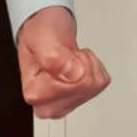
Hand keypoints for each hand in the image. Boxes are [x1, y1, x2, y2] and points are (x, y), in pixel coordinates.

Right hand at [16, 5, 111, 119]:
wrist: (46, 30)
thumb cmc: (40, 34)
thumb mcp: (42, 37)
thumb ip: (54, 57)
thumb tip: (75, 75)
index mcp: (35, 94)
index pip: (75, 83)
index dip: (73, 60)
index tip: (58, 54)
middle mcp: (48, 105)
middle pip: (88, 85)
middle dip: (83, 62)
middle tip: (65, 55)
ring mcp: (65, 104)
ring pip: (96, 84)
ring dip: (87, 63)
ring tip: (69, 57)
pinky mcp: (80, 98)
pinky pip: (101, 81)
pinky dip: (93, 66)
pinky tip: (75, 63)